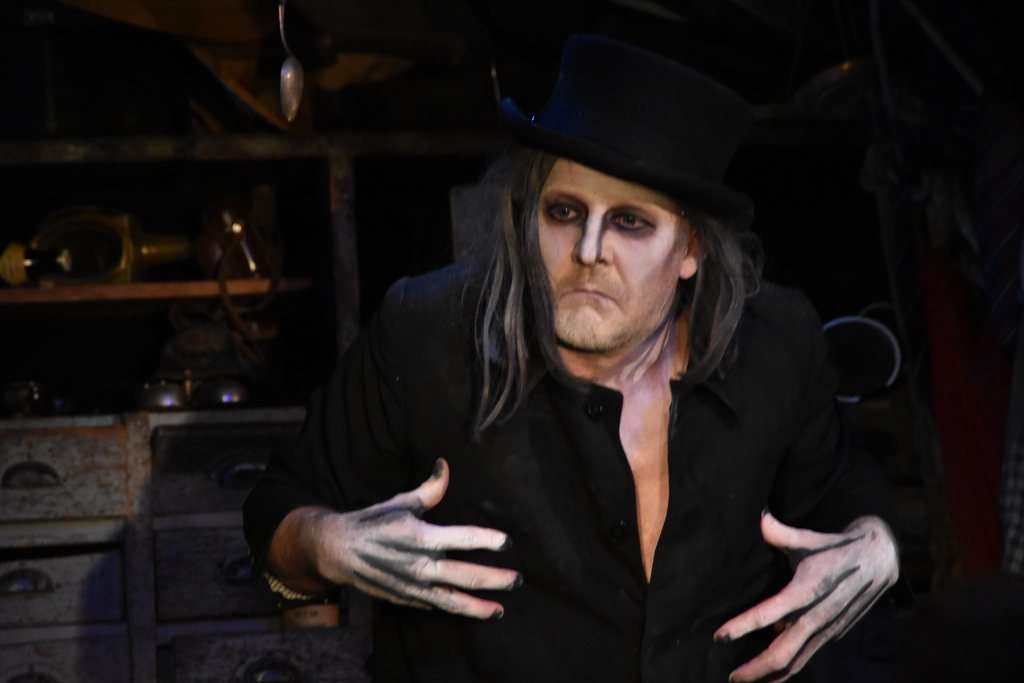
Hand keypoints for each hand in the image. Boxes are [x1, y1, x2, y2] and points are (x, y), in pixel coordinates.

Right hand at [311, 458, 520, 618]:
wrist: (337, 550)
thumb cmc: (372, 522)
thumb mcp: (401, 502)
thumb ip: (430, 489)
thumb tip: (445, 465)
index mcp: (421, 536)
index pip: (464, 538)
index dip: (488, 540)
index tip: (507, 542)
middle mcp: (420, 564)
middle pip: (466, 575)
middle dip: (495, 580)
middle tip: (516, 580)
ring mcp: (413, 586)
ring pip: (453, 601)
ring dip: (479, 606)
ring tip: (500, 609)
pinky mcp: (407, 598)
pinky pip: (436, 606)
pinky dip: (455, 610)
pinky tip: (471, 610)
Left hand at [714, 512, 898, 681]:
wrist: (879, 559)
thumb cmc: (834, 546)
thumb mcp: (809, 537)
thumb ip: (780, 532)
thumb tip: (759, 516)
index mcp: (807, 588)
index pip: (768, 613)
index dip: (742, 627)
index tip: (719, 636)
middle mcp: (818, 614)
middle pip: (783, 652)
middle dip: (756, 669)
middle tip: (731, 677)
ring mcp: (828, 628)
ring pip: (798, 661)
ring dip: (771, 675)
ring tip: (746, 680)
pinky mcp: (834, 634)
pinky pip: (808, 656)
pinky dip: (788, 668)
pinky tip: (769, 670)